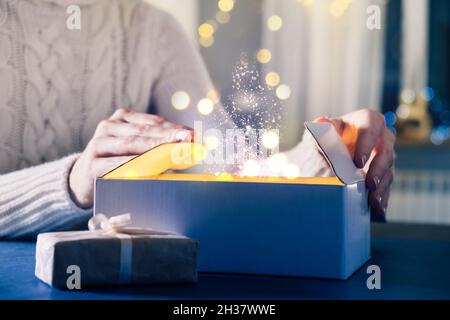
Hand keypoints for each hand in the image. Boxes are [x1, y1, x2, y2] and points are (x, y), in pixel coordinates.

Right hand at [69, 108, 192, 207]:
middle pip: (145, 131)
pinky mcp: (92, 164)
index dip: (175, 128)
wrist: (82, 180)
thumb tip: (189, 147)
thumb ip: (157, 145)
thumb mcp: (135, 149)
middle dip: (170, 136)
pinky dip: (135, 164)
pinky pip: (117, 164)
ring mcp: (99, 143)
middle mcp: (109, 126)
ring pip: (132, 144)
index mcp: (122, 118)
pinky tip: (150, 166)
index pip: (154, 122)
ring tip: (176, 152)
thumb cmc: (116, 162)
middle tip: (190, 141)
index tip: (194, 135)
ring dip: (156, 148)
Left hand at [317, 109, 395, 220]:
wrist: (312, 166)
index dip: (368, 140)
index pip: (371, 122)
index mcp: (357, 122)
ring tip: (373, 200)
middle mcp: (373, 137)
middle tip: (370, 184)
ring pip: (389, 167)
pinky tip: (377, 208)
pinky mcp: (380, 173)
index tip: (358, 162)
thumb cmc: (315, 148)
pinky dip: (382, 197)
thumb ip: (318, 133)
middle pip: (386, 146)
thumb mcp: (313, 139)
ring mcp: (378, 156)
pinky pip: (386, 184)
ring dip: (382, 185)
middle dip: (379, 167)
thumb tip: (322, 123)